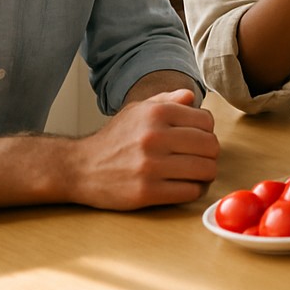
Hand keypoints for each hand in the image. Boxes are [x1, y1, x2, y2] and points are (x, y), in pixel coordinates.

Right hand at [68, 89, 219, 209]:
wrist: (79, 168)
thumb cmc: (115, 138)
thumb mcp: (138, 109)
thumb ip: (168, 99)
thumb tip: (192, 97)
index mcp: (157, 113)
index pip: (207, 121)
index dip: (207, 131)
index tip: (199, 138)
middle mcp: (155, 136)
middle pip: (210, 146)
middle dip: (210, 153)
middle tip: (201, 158)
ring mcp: (150, 165)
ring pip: (205, 170)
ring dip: (206, 173)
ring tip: (197, 173)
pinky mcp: (146, 192)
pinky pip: (190, 192)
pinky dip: (194, 190)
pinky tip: (185, 186)